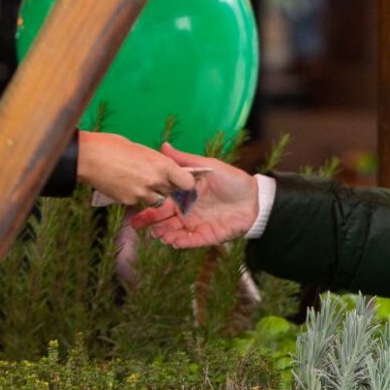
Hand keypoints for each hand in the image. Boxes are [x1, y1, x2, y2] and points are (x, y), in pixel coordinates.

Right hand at [77, 131, 195, 206]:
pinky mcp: (128, 201)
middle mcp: (155, 181)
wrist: (88, 157)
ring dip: (153, 194)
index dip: (184, 181)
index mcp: (162, 165)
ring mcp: (141, 193)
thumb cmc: (113, 146)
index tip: (180, 178)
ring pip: (157, 201)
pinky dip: (136, 197)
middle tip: (157, 179)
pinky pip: (139, 203)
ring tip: (140, 182)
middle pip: (172, 192)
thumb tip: (167, 167)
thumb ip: (158, 161)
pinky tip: (126, 185)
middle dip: (167, 187)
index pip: (187, 182)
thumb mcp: (142, 149)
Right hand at [129, 143, 258, 246]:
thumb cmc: (233, 180)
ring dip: (165, 234)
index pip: (161, 201)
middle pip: (163, 219)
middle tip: (141, 226)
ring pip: (174, 232)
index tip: (134, 209)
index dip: (147, 206)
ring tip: (160, 234)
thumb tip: (164, 146)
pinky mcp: (206, 236)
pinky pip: (191, 241)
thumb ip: (185, 160)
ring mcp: (195, 224)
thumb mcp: (208, 166)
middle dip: (151, 224)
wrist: (255, 198)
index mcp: (184, 195)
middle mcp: (186, 211)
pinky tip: (174, 242)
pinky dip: (181, 243)